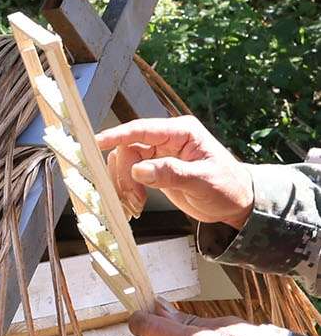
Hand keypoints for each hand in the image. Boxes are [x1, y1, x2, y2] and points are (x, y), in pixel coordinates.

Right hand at [98, 115, 253, 228]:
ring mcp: (159, 154)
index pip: (142, 129)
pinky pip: (130, 174)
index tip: (97, 142)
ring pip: (125, 162)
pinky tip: (135, 204)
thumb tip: (139, 169)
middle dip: (125, 174)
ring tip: (135, 204)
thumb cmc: (229, 188)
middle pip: (129, 149)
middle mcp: (167, 139)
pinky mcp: (154, 169)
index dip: (118, 135)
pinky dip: (127, 189)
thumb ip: (171, 173)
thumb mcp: (203, 181)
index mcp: (182, 132)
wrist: (237, 205)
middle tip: (132, 198)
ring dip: (124, 183)